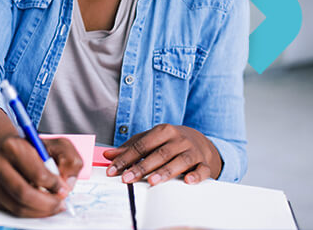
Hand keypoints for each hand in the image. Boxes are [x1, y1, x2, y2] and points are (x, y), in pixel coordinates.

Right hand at [0, 135, 82, 217]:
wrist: (8, 150)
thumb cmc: (33, 149)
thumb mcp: (57, 145)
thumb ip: (69, 159)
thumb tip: (68, 183)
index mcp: (12, 146)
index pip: (36, 173)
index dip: (54, 185)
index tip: (63, 189)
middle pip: (24, 193)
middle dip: (47, 203)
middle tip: (59, 203)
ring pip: (17, 207)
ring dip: (39, 211)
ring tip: (52, 206)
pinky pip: (11, 211)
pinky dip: (29, 213)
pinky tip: (38, 205)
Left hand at [103, 124, 221, 185]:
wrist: (199, 141)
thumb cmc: (169, 142)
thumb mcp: (150, 139)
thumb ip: (130, 147)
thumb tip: (109, 155)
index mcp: (163, 131)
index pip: (142, 145)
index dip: (126, 158)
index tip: (113, 170)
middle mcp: (178, 139)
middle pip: (159, 153)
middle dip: (142, 167)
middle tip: (127, 178)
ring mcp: (192, 151)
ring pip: (179, 161)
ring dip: (165, 171)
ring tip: (152, 181)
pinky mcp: (204, 163)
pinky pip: (202, 169)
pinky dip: (196, 175)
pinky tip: (188, 181)